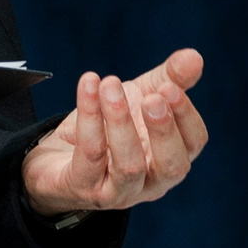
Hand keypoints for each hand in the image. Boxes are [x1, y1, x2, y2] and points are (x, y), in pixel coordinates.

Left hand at [21, 49, 208, 217]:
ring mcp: (118, 191)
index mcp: (171, 159)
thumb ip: (168, 78)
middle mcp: (152, 182)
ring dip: (121, 122)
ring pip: (129, 164)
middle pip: (171, 164)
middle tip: (152, 97)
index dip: (185, 116)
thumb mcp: (139, 98)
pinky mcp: (83, 187)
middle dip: (164, 129)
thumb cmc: (107, 130)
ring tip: (111, 86)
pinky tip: (87, 89)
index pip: (194, 143)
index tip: (170, 87)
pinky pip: (89, 155)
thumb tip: (194, 56)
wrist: (53, 158)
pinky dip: (88, 120)